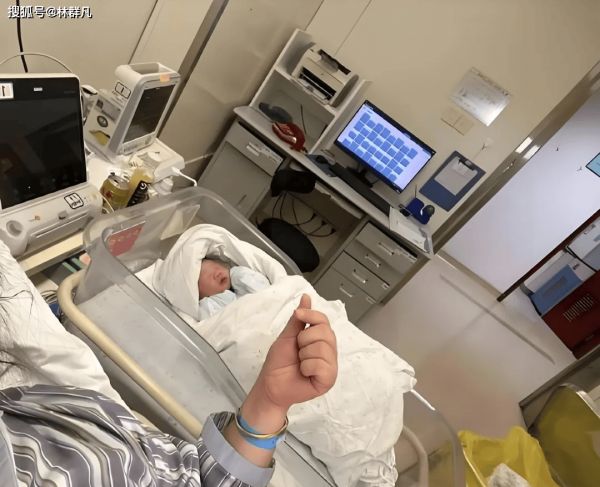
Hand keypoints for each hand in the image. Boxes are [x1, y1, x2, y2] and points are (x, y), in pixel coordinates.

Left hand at [241, 294, 337, 432]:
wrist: (270, 385)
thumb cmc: (278, 362)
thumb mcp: (287, 336)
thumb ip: (299, 319)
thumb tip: (306, 297)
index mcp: (320, 339)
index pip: (324, 320)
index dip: (311, 315)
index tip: (298, 316)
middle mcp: (329, 350)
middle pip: (325, 332)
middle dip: (304, 339)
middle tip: (297, 351)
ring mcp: (330, 365)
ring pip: (323, 348)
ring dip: (304, 355)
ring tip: (300, 364)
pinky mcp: (329, 380)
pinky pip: (322, 365)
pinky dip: (307, 367)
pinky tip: (304, 373)